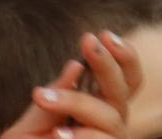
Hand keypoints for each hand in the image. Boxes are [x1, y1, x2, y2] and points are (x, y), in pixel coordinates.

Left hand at [0, 31, 142, 138]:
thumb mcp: (35, 118)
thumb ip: (58, 93)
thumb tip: (76, 66)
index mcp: (97, 112)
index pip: (125, 83)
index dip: (125, 59)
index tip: (103, 33)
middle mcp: (108, 130)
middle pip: (120, 98)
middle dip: (106, 67)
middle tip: (86, 40)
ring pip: (112, 121)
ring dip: (78, 103)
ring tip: (42, 96)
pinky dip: (78, 137)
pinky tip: (57, 134)